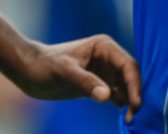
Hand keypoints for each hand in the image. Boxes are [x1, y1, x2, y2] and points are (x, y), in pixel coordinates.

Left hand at [12, 34, 140, 123]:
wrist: (30, 71)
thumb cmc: (45, 65)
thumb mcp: (65, 72)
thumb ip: (85, 81)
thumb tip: (107, 95)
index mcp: (104, 46)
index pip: (128, 65)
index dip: (136, 84)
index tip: (137, 104)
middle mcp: (108, 57)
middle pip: (132, 76)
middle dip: (136, 95)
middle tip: (135, 117)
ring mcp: (105, 71)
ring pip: (128, 87)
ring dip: (132, 102)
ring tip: (131, 121)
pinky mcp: (99, 85)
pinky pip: (119, 95)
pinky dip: (125, 106)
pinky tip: (126, 118)